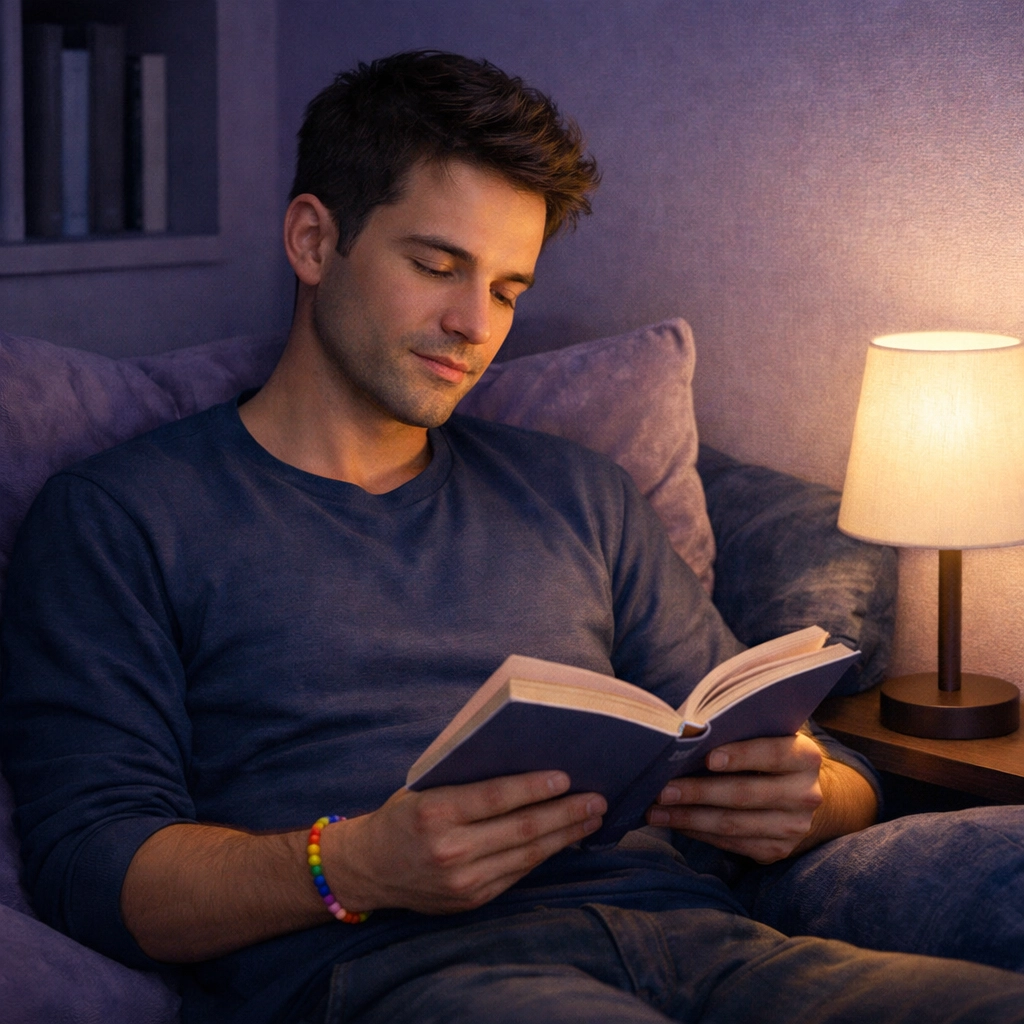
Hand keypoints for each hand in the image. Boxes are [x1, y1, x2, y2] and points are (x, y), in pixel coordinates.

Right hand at [320, 771, 605, 914]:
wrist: (367, 869)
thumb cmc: (401, 815)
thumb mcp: (424, 787)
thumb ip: (467, 779)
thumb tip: (523, 760)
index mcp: (435, 812)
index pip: (495, 798)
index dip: (534, 788)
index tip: (566, 777)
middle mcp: (450, 850)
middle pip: (520, 830)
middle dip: (564, 813)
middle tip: (597, 799)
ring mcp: (463, 880)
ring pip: (526, 855)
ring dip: (564, 836)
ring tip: (592, 818)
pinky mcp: (472, 900)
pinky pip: (517, 873)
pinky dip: (544, 855)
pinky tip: (565, 840)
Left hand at [645, 733, 824, 863]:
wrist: (802, 792)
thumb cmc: (767, 751)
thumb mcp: (765, 733)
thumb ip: (738, 729)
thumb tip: (688, 732)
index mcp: (805, 756)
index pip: (771, 754)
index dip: (740, 756)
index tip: (707, 758)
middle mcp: (805, 794)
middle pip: (744, 794)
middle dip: (698, 792)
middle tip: (662, 790)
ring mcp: (793, 827)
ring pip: (733, 825)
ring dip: (689, 818)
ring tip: (655, 811)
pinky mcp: (777, 850)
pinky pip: (731, 844)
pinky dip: (698, 833)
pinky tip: (674, 823)